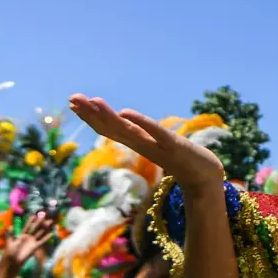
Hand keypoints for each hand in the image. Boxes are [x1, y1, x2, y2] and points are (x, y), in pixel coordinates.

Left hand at [8, 213, 54, 264]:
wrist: (13, 262)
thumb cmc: (10, 253)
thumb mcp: (9, 242)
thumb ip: (10, 234)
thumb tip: (10, 226)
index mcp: (21, 235)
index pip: (27, 226)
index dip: (30, 221)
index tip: (34, 215)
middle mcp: (28, 237)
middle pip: (35, 228)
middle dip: (39, 222)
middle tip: (44, 215)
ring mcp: (32, 242)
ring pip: (39, 233)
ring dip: (44, 228)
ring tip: (49, 222)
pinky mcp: (35, 247)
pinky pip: (42, 241)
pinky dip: (46, 238)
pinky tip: (51, 234)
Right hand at [69, 95, 224, 189]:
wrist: (206, 179)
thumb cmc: (183, 160)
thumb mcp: (158, 144)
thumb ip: (143, 136)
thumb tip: (128, 124)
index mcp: (138, 142)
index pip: (109, 128)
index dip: (91, 117)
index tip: (73, 104)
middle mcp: (142, 145)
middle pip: (112, 128)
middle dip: (91, 113)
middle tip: (72, 98)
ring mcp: (157, 146)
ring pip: (128, 130)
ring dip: (109, 116)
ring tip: (93, 101)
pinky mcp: (174, 146)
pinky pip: (155, 133)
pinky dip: (140, 123)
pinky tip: (126, 113)